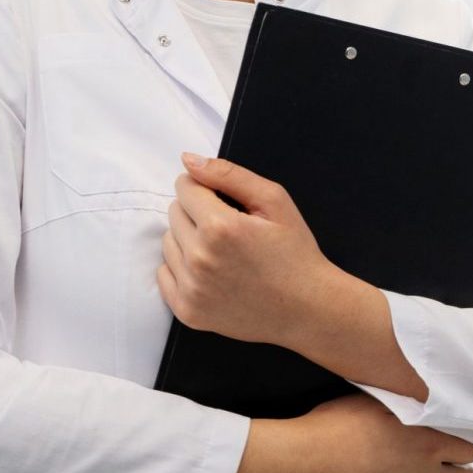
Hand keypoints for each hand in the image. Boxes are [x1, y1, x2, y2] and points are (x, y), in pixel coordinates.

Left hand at [155, 152, 342, 346]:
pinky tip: (210, 271)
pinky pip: (164, 274)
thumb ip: (229, 175)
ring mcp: (192, 288)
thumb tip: (188, 161)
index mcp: (220, 227)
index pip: (185, 187)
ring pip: (168, 242)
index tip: (224, 201)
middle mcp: (200, 259)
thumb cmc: (295, 253)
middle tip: (230, 229)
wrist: (307, 308)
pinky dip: (181, 269)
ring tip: (222, 251)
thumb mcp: (274, 201)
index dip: (205, 189)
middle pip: (174, 213)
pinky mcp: (188, 311)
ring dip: (188, 240)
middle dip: (197, 213)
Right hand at [226, 394, 472, 472]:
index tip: (458, 442)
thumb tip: (420, 401)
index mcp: (425, 442)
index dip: (466, 444)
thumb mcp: (375, 402)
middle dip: (461, 469)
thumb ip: (406, 406)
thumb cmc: (330, 429)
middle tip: (450, 463)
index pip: (470, 448)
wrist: (302, 465)